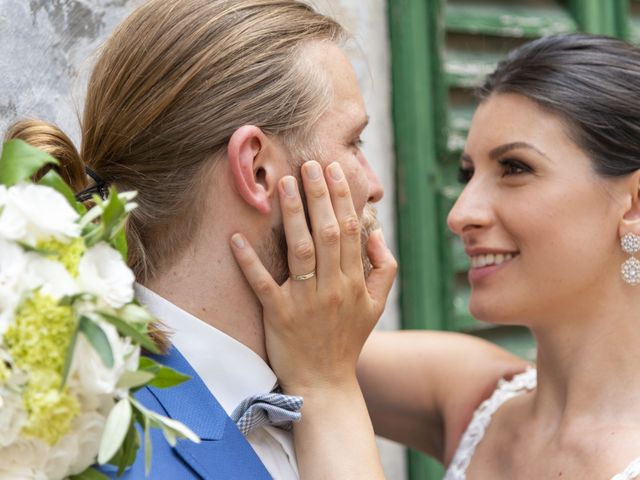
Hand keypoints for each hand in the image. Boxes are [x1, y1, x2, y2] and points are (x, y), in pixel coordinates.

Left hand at [229, 160, 396, 393]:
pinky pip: (261, 284)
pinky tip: (236, 236)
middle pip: (325, 233)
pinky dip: (248, 261)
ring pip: (299, 250)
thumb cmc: (349, 339)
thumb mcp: (378, 305)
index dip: (341, 198)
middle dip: (318, 195)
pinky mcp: (277, 315)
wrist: (326, 382)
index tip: (332, 170)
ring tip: (284, 183)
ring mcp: (303, 301)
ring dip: (292, 214)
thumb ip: (385, 267)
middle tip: (309, 164)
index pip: (348, 230)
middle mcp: (331, 287)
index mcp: (353, 281)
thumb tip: (375, 232)